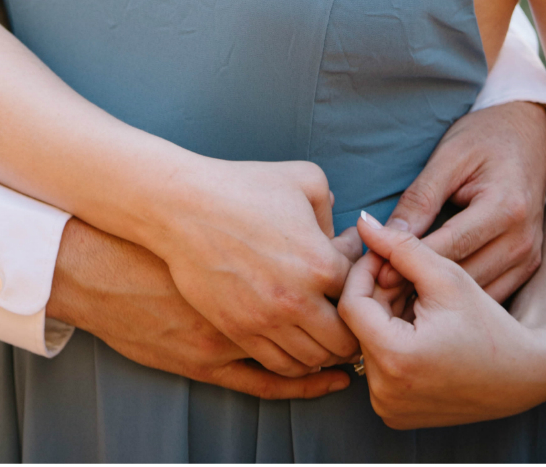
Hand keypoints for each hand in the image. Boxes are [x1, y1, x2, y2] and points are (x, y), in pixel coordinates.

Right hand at [147, 158, 360, 376]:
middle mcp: (297, 300)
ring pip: (313, 360)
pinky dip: (296, 362)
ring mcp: (264, 321)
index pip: (358, 293)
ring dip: (326, 351)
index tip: (351, 275)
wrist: (185, 208)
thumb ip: (332, 210)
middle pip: (344, 339)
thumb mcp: (306, 179)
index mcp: (320, 263)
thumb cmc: (245, 187)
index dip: (360, 283)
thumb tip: (339, 237)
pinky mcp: (237, 332)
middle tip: (349, 316)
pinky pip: (278, 365)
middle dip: (353, 329)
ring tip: (325, 333)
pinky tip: (297, 343)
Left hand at [338, 212, 545, 428]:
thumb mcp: (446, 276)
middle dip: (376, 295)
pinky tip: (418, 329)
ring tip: (415, 300)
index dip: (364, 272)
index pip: (351, 304)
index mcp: (395, 358)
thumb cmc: (488, 322)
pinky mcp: (396, 416)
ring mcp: (389, 409)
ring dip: (382, 319)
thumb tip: (363, 223)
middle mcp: (384, 394)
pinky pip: (379, 371)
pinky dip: (391, 346)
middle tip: (404, 275)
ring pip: (366, 348)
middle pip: (358, 327)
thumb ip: (401, 247)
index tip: (385, 255)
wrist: (521, 375)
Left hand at [377, 99, 545, 304]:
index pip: (450, 246)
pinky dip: (459, 299)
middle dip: (419, 288)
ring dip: (438, 302)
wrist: (530, 132)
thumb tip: (384, 238)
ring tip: (399, 300)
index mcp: (506, 208)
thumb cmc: (486, 137)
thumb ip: (419, 199)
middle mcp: (523, 239)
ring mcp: (528, 256)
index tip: (375, 273)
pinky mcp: (528, 266)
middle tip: (380, 295)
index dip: (410, 262)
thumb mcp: (449, 157)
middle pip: (463, 276)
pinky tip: (429, 298)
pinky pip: (489, 293)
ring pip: (475, 292)